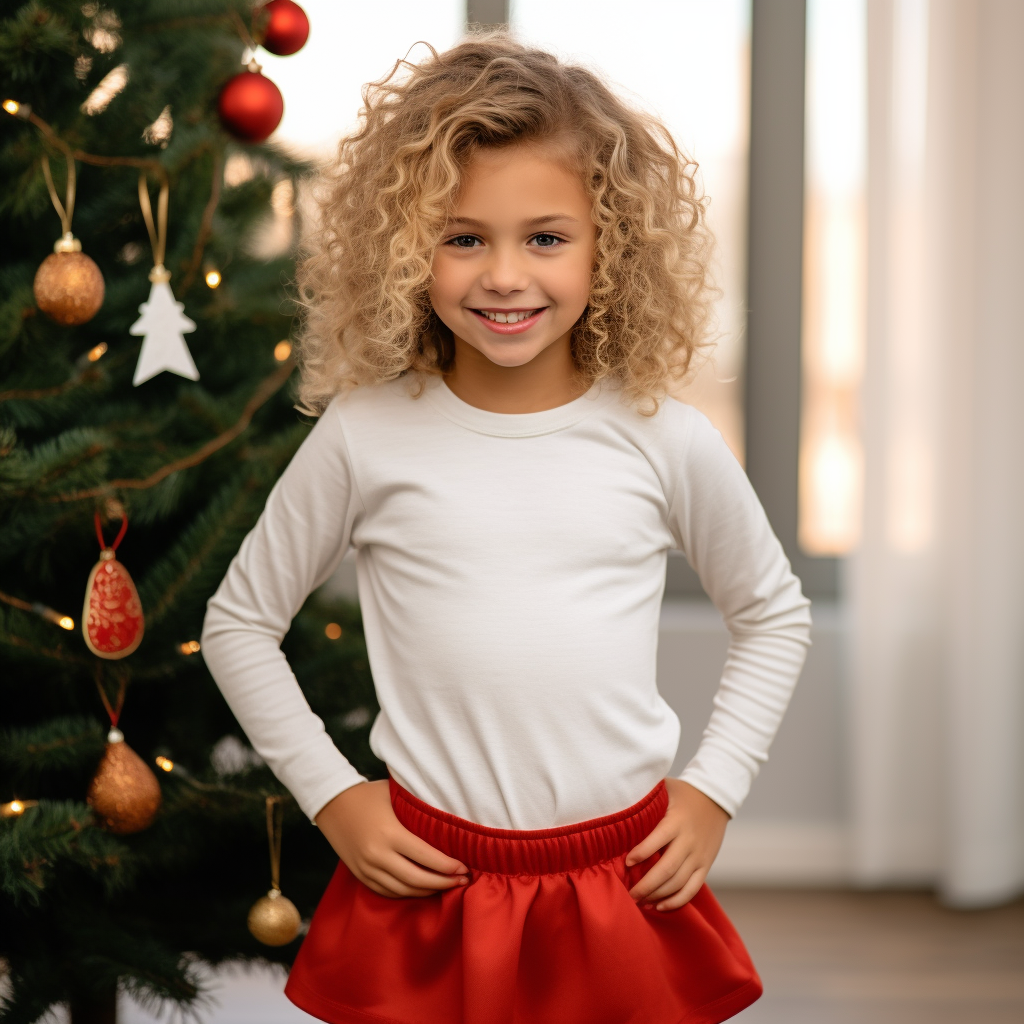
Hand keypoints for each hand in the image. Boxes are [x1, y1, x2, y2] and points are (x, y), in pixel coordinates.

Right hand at [314, 780, 468, 897]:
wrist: (331, 802)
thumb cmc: (369, 794)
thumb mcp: (395, 795)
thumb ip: (418, 810)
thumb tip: (449, 820)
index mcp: (390, 834)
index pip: (426, 857)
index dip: (449, 866)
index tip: (465, 868)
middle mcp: (378, 855)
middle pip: (417, 879)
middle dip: (444, 883)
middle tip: (463, 881)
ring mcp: (367, 869)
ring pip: (403, 890)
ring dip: (427, 891)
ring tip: (447, 886)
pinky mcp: (360, 875)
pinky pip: (387, 892)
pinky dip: (407, 893)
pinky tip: (422, 888)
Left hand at [625, 778, 728, 911]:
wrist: (715, 798)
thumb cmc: (682, 793)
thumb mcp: (665, 789)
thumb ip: (646, 797)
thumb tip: (617, 800)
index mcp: (676, 821)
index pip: (657, 840)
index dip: (641, 854)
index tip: (626, 864)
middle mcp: (688, 840)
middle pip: (667, 869)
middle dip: (646, 885)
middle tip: (628, 895)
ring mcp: (699, 856)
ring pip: (678, 883)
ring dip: (658, 896)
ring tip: (640, 902)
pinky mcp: (705, 865)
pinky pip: (692, 889)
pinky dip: (676, 901)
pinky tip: (659, 907)